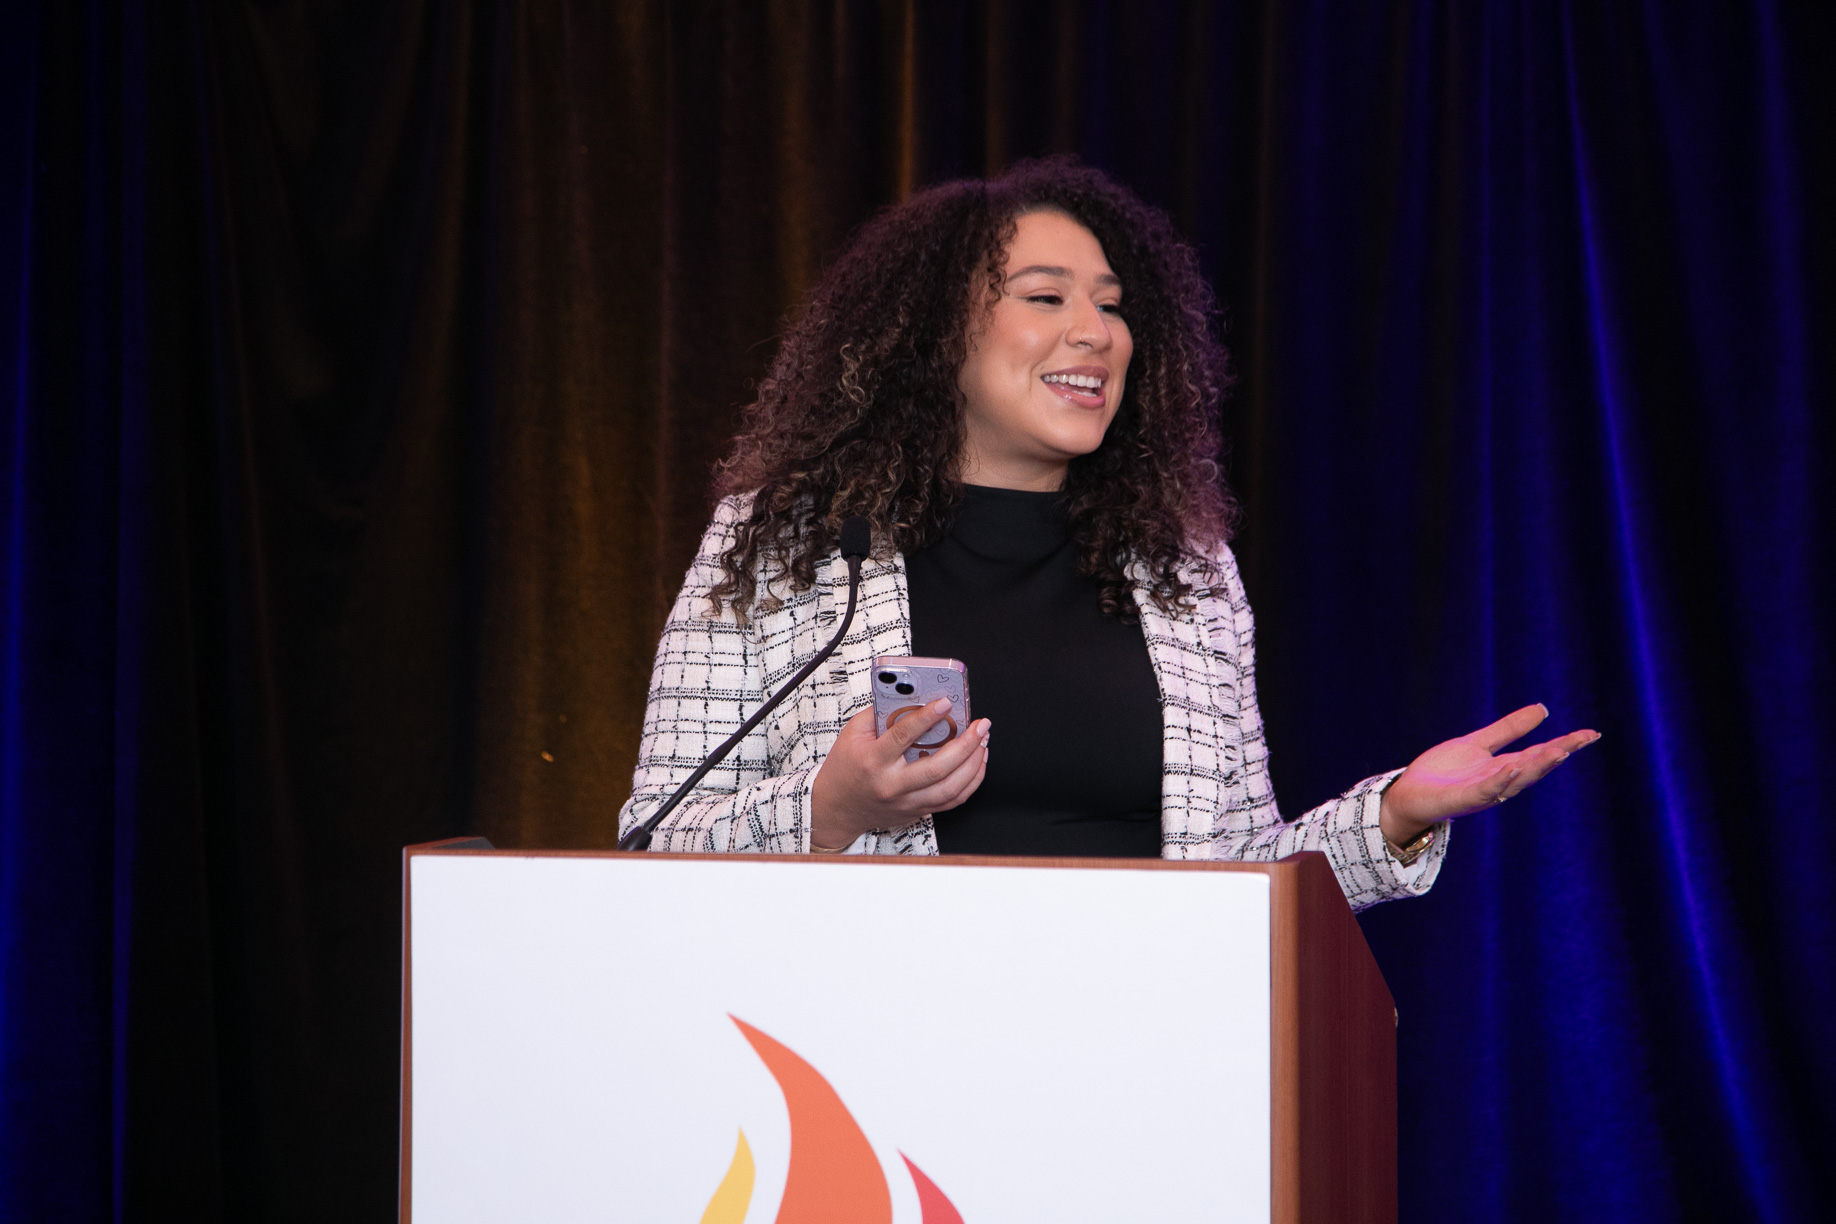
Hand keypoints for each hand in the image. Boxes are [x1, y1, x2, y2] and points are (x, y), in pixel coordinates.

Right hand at [810, 700, 990, 849]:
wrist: (837, 807)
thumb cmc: (846, 766)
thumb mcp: (854, 733)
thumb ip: (882, 713)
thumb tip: (916, 696)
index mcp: (873, 761)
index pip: (902, 736)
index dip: (926, 717)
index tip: (945, 702)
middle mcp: (892, 785)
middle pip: (937, 767)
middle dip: (965, 744)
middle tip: (980, 725)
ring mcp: (906, 802)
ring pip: (950, 788)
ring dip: (974, 763)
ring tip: (983, 741)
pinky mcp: (917, 811)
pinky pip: (952, 800)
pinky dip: (971, 781)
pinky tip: (977, 763)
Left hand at [1379, 704, 1599, 846]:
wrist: (1408, 795)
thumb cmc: (1442, 773)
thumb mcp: (1477, 743)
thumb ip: (1508, 729)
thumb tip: (1542, 709)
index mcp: (1504, 767)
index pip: (1539, 753)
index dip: (1566, 744)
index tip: (1592, 733)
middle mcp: (1499, 781)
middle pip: (1533, 767)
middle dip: (1555, 755)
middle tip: (1578, 742)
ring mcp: (1482, 792)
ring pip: (1514, 780)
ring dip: (1535, 767)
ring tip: (1557, 751)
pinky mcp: (1462, 799)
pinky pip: (1485, 790)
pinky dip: (1500, 781)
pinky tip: (1512, 768)